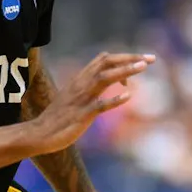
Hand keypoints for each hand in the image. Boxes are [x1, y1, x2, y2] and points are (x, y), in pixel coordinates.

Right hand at [30, 52, 154, 154]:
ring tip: (144, 67)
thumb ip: (91, 86)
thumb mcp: (76, 96)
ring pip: (104, 78)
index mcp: (81, 79)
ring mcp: (82, 99)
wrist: (39, 134)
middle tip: (151, 58)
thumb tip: (109, 79)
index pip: (103, 59)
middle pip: (106, 62)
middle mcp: (81, 84)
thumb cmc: (60, 117)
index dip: (124, 58)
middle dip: (129, 58)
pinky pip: (99, 105)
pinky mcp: (82, 115)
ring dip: (125, 71)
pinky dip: (114, 100)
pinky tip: (129, 96)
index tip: (143, 60)